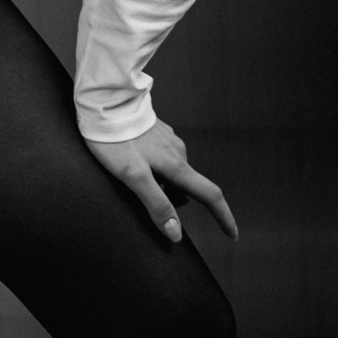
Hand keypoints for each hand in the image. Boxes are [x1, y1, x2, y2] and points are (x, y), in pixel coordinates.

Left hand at [86, 119, 237, 244]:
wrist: (105, 103)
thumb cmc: (115, 140)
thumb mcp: (133, 177)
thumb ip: (156, 204)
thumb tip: (176, 233)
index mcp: (177, 166)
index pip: (210, 196)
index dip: (223, 217)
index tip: (232, 234)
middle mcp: (179, 153)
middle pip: (186, 187)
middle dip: (172, 200)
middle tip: (140, 197)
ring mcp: (169, 142)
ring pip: (172, 173)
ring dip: (160, 183)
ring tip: (130, 176)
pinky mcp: (158, 134)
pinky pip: (162, 160)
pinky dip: (154, 170)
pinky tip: (132, 162)